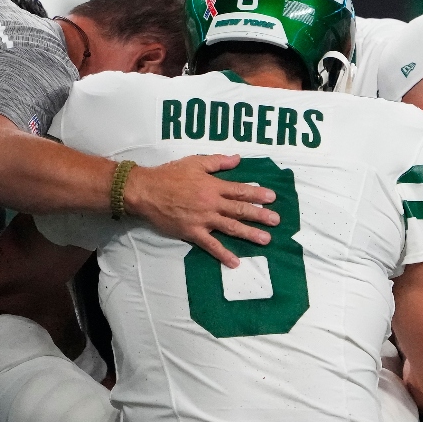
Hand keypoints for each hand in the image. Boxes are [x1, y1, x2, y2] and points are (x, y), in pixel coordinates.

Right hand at [123, 154, 278, 267]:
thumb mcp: (195, 162)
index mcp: (213, 185)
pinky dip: (223, 254)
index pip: (240, 189)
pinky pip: (211, 245)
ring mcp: (203, 219)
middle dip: (260, 215)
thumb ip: (218, 162)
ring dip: (249, 234)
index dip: (257, 193)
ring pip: (230, 227)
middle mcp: (212, 203)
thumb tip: (238, 159)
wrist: (146, 191)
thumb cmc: (169, 175)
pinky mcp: (192, 232)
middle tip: (276, 221)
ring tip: (265, 240)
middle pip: (240, 209)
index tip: (272, 197)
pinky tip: (235, 262)